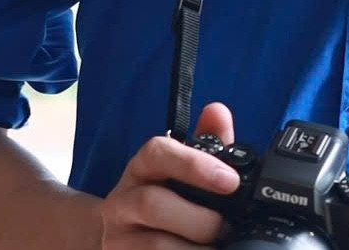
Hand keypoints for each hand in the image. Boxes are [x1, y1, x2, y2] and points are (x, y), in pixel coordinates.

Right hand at [97, 102, 239, 247]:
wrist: (127, 236)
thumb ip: (207, 144)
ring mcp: (117, 235)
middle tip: (226, 227)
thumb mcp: (185, 170)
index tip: (231, 182)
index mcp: (142, 167)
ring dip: (194, 248)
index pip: (158, 153)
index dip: (195, 165)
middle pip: (153, 203)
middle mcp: (122, 199)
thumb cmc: (166, 197)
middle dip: (199, 219)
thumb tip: (218, 112)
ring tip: (217, 247)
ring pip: (154, 243)